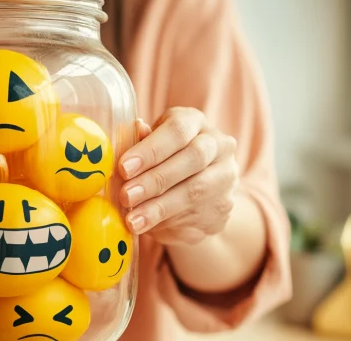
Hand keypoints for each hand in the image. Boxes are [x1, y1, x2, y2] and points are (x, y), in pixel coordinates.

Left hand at [118, 107, 238, 244]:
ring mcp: (226, 177)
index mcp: (195, 122)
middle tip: (125, 196)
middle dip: (154, 180)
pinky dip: (166, 222)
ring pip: (195, 191)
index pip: (177, 130)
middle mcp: (218, 145)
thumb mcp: (148, 147)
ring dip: (158, 208)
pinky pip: (196, 215)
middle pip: (192, 158)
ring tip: (132, 220)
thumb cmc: (161, 160)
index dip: (150, 149)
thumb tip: (133, 131)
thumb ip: (140, 142)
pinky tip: (146, 227)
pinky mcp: (224, 207)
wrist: (195, 193)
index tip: (124, 168)